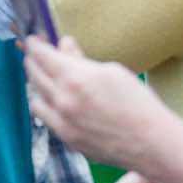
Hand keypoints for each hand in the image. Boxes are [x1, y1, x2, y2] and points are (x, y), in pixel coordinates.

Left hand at [22, 35, 163, 168]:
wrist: (150, 142)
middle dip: (32, 61)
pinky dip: (45, 106)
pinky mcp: (66, 139)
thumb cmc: (137, 102)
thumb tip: (64, 46)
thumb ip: (81, 59)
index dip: (34, 45)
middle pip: (34, 75)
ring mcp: (62, 122)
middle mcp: (62, 100)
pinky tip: (54, 101)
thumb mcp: (112, 71)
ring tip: (44, 78)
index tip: (33, 40)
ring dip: (36, 85)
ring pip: (34, 98)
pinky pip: (45, 118)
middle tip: (35, 55)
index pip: (42, 56)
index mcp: (73, 78)